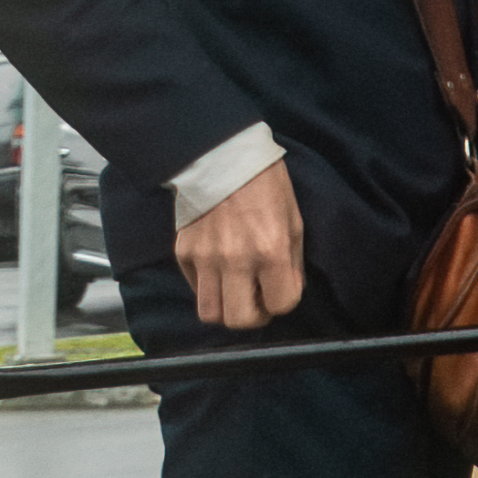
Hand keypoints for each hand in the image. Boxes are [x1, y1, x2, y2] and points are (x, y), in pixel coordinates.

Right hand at [176, 157, 306, 329]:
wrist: (222, 157)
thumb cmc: (265, 185)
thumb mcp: (293, 221)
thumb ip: (291, 262)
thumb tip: (286, 290)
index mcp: (270, 250)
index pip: (281, 304)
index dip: (285, 301)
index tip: (282, 290)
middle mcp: (235, 259)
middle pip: (240, 320)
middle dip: (254, 316)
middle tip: (258, 300)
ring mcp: (205, 258)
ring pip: (210, 313)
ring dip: (227, 308)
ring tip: (237, 290)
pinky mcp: (184, 253)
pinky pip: (195, 289)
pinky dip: (209, 287)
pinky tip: (220, 269)